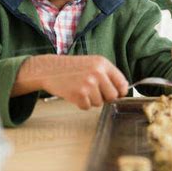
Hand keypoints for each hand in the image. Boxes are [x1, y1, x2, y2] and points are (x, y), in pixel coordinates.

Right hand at [14, 55, 128, 108]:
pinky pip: (87, 107)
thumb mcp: (92, 64)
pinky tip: (74, 94)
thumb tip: (122, 91)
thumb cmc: (72, 68)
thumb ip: (107, 75)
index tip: (117, 94)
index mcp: (103, 63)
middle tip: (94, 92)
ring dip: (91, 100)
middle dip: (105, 97)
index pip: (122, 83)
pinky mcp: (79, 94)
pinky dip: (81, 104)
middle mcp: (97, 72)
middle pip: (113, 96)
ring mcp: (88, 83)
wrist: (49, 69)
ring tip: (81, 89)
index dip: (120, 91)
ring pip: (99, 103)